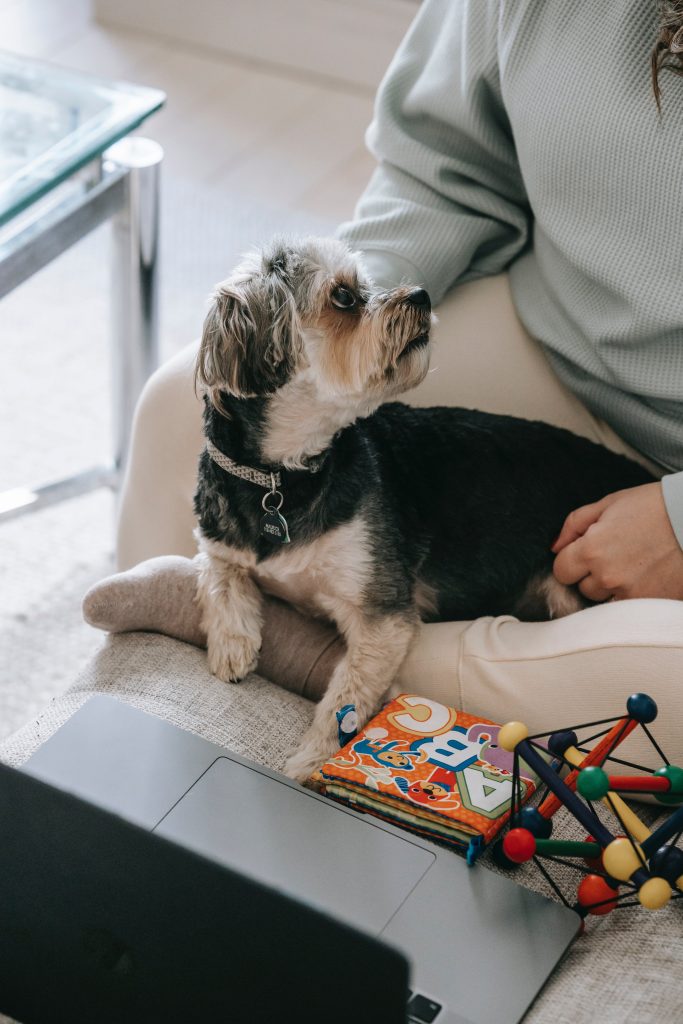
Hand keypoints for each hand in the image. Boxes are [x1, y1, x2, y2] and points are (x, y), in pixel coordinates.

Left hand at [551, 482, 682, 601]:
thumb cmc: (654, 506)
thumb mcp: (609, 503)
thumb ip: (575, 524)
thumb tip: (554, 547)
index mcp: (592, 550)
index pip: (561, 571)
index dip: (570, 561)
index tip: (584, 553)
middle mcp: (607, 576)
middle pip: (582, 588)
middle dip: (592, 574)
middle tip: (615, 554)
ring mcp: (630, 593)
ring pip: (605, 600)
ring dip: (612, 587)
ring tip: (632, 565)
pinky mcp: (650, 603)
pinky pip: (627, 608)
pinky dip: (631, 595)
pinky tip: (644, 576)